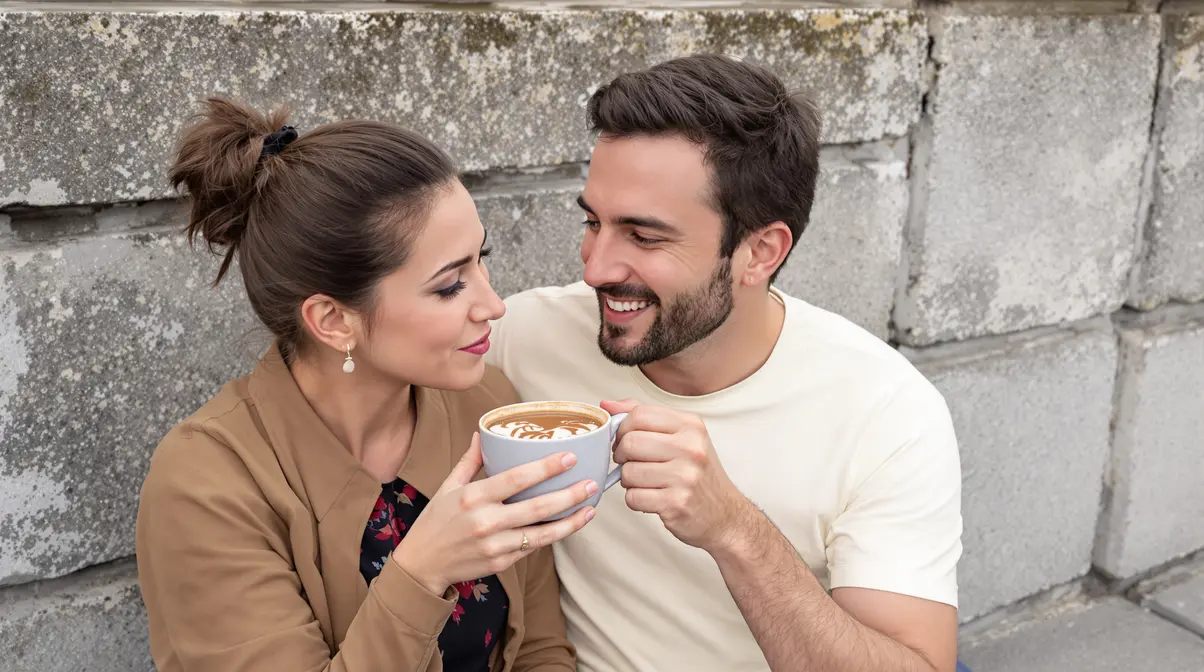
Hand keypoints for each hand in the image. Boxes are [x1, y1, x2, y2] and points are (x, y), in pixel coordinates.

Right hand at [392, 432, 597, 594]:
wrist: (421, 565)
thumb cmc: (435, 522)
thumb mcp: (448, 486)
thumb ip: (470, 461)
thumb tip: (482, 433)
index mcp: (474, 497)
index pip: (516, 479)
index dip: (546, 468)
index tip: (569, 457)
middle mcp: (486, 522)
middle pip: (537, 507)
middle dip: (569, 495)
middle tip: (591, 483)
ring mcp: (496, 545)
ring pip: (542, 533)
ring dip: (570, 521)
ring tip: (591, 508)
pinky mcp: (502, 563)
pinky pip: (533, 547)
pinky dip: (552, 536)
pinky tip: (569, 524)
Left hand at [603, 399, 754, 553]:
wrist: (726, 516)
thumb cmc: (699, 475)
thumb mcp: (682, 437)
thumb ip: (646, 418)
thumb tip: (608, 405)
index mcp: (691, 426)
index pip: (639, 414)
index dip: (623, 428)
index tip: (626, 439)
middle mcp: (691, 448)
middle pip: (630, 442)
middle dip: (622, 456)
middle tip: (632, 463)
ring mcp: (685, 476)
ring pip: (628, 472)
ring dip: (629, 481)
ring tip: (646, 482)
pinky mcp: (676, 503)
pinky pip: (633, 497)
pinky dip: (636, 500)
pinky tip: (652, 498)